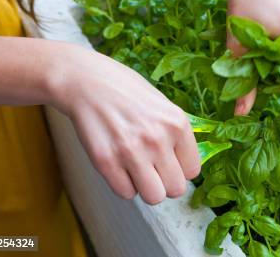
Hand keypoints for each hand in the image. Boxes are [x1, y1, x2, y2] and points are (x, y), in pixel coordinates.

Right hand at [48, 45, 200, 204]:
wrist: (86, 81)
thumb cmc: (126, 91)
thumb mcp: (163, 105)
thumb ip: (175, 134)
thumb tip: (185, 165)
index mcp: (177, 123)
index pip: (193, 171)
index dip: (180, 169)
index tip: (169, 161)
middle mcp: (158, 139)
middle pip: (176, 189)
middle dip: (164, 182)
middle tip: (152, 168)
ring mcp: (132, 152)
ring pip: (153, 197)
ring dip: (146, 187)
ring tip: (136, 169)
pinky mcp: (106, 162)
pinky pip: (126, 193)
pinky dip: (123, 184)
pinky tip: (119, 165)